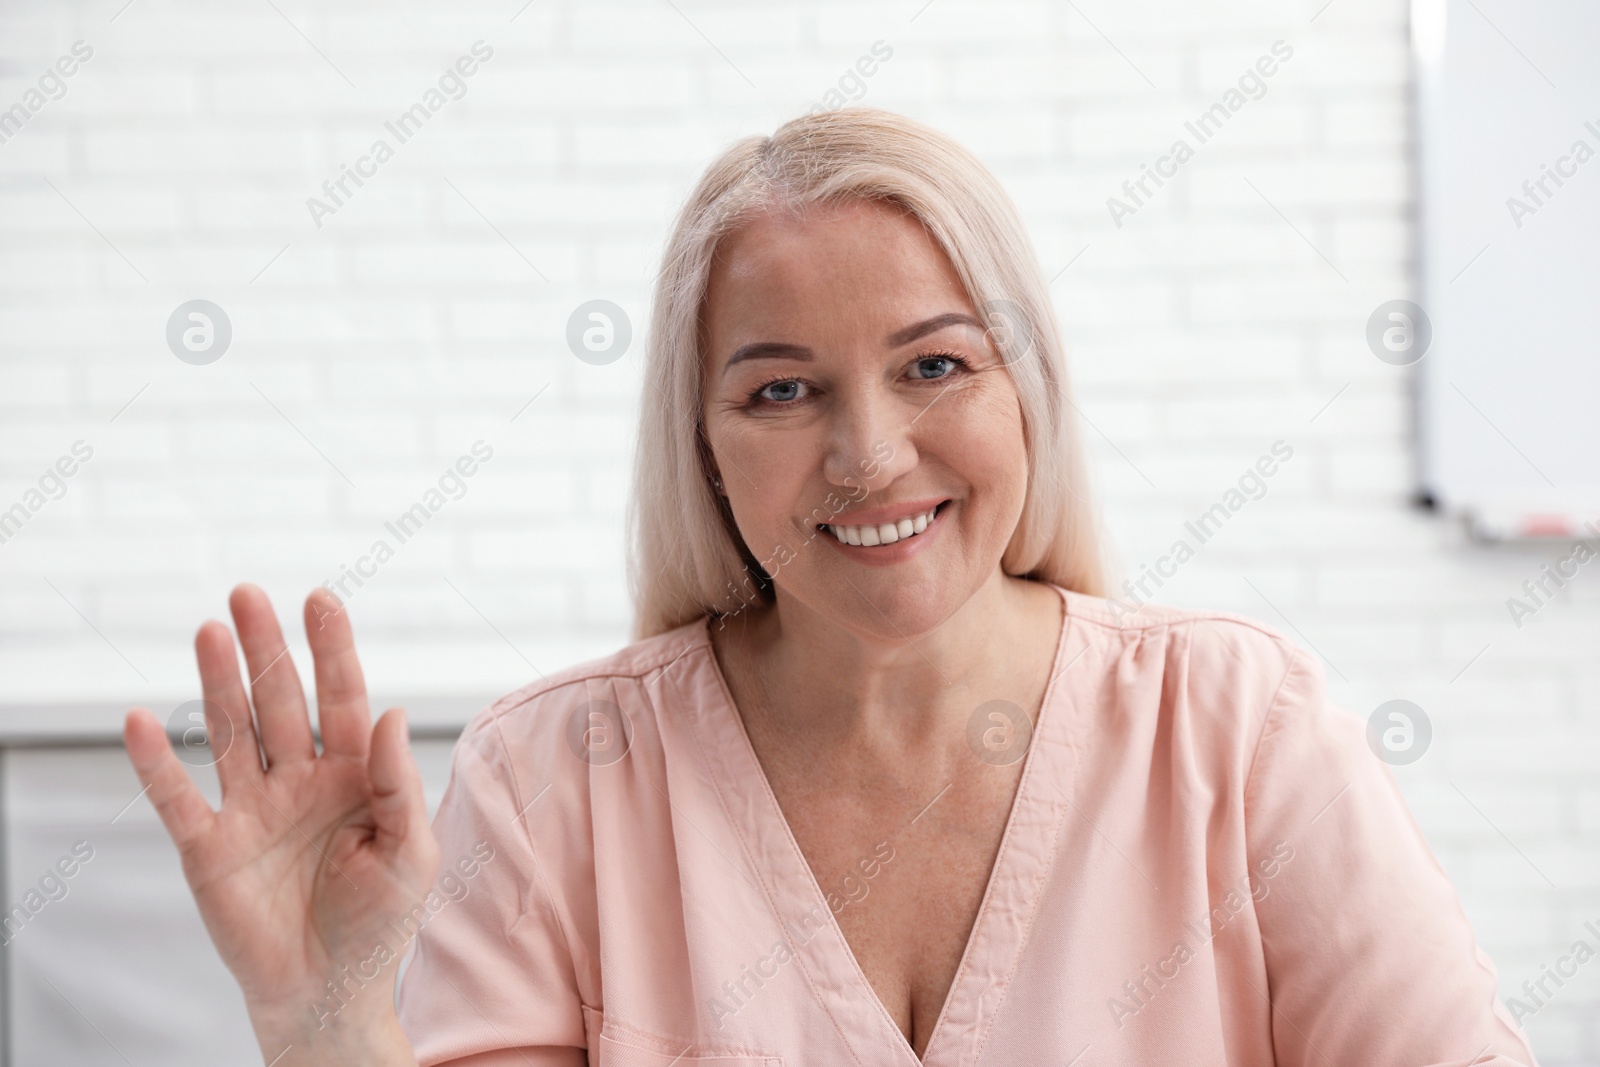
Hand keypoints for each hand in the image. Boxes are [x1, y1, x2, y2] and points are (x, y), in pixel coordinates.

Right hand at [123, 584, 438, 1062]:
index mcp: (353, 775)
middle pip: (280, 701)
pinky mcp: (209, 848)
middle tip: (248, 595)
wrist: (330, 991)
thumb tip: (390, 712)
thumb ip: (398, 784)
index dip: (331, 649)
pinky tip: (144, 719)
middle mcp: (298, 780)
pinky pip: (179, 799)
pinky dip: (159, 763)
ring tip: (209, 631)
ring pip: (232, 734)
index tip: (321, 598)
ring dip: (219, 685)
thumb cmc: (380, 921)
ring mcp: (251, 809)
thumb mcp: (411, 852)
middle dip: (266, 650)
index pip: (342, 698)